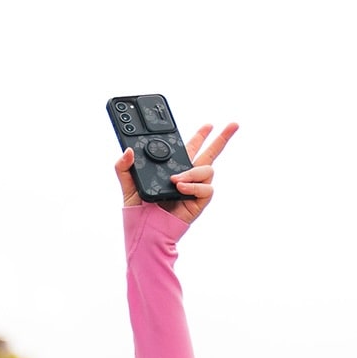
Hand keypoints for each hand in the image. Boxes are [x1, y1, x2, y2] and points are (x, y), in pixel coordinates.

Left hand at [115, 121, 237, 223]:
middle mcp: (188, 178)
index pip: (190, 149)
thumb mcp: (127, 186)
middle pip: (210, 154)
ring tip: (176, 180)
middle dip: (222, 138)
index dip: (200, 136)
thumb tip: (128, 151)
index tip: (208, 125)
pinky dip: (194, 186)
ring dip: (193, 171)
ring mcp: (195, 190)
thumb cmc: (138, 213)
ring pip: (208, 169)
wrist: (145, 233)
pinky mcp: (198, 203)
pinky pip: (206, 188)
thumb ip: (123, 167)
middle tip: (233, 124)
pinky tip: (181, 187)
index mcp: (174, 169)